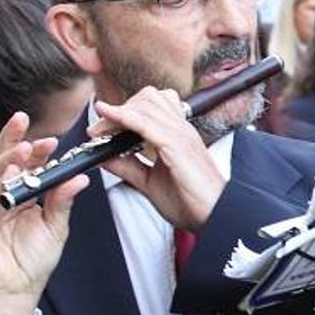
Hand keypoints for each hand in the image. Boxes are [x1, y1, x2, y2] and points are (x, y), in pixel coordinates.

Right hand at [0, 113, 88, 314]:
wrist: (16, 292)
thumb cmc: (33, 262)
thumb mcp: (55, 227)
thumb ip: (62, 201)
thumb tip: (80, 178)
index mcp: (15, 196)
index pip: (21, 166)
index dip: (33, 151)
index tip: (51, 139)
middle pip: (0, 162)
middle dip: (12, 140)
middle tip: (24, 120)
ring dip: (7, 161)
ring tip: (25, 148)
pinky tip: (9, 174)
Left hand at [91, 88, 224, 230]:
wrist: (215, 216)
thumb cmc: (191, 202)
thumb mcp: (150, 183)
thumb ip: (128, 167)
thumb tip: (104, 155)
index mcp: (178, 136)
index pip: (151, 106)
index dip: (124, 110)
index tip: (100, 127)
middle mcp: (181, 130)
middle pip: (147, 98)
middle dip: (120, 108)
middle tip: (99, 130)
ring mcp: (181, 135)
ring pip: (146, 104)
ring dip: (119, 112)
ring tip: (101, 130)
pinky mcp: (178, 146)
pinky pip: (147, 123)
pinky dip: (125, 117)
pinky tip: (109, 116)